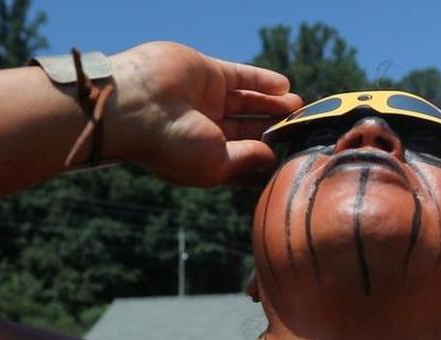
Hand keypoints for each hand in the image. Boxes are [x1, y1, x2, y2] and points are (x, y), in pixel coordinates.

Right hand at [106, 42, 301, 185]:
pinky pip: (242, 77)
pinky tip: (284, 86)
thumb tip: (272, 158)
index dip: (268, 160)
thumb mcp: (216, 164)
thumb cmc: (171, 145)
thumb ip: (248, 159)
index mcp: (206, 159)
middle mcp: (207, 131)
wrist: (136, 106)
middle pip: (251, 130)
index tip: (294, 160)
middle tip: (304, 128)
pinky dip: (263, 81)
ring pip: (250, 102)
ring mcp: (207, 101)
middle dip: (277, 129)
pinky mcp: (208, 74)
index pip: (245, 161)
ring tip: (300, 107)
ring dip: (275, 104)